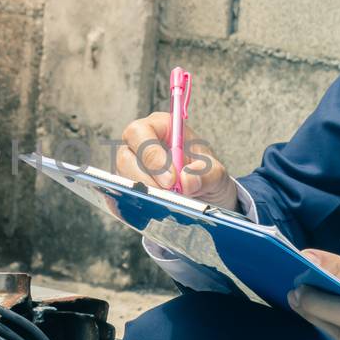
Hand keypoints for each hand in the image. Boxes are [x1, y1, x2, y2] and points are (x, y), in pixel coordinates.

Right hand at [117, 112, 238, 210]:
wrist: (206, 197)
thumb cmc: (207, 175)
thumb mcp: (216, 173)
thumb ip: (206, 174)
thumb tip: (186, 180)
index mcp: (160, 128)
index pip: (141, 133)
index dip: (151, 155)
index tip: (171, 180)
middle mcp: (140, 145)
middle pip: (125, 157)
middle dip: (146, 179)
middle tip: (169, 196)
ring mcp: (130, 167)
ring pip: (122, 179)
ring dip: (144, 195)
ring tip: (169, 205)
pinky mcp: (128, 188)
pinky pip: (122, 198)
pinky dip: (137, 206)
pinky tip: (157, 211)